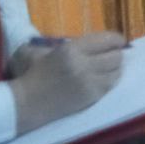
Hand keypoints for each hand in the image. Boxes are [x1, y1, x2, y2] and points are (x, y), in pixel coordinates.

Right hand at [9, 32, 125, 133]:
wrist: (26, 104)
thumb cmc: (31, 74)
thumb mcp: (39, 49)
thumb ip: (59, 42)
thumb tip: (82, 40)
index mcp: (71, 50)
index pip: (106, 40)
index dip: (117, 39)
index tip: (118, 41)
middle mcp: (84, 65)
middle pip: (116, 56)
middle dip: (117, 53)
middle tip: (113, 53)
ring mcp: (89, 83)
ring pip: (117, 72)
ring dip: (115, 68)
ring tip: (109, 67)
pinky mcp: (91, 98)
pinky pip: (111, 86)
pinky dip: (110, 80)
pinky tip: (104, 79)